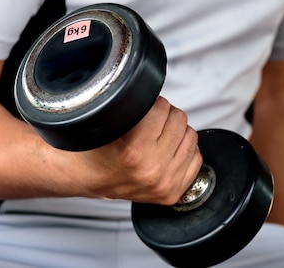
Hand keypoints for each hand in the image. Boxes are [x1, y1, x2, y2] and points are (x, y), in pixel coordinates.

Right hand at [80, 96, 202, 204]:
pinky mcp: (173, 192)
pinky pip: (196, 158)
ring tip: (157, 136)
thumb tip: (152, 91)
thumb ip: (132, 107)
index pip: (162, 108)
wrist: (87, 179)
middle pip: (179, 120)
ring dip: (176, 132)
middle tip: (151, 122)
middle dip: (165, 115)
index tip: (145, 108)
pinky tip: (166, 151)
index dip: (152, 104)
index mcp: (135, 151)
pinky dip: (184, 151)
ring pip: (191, 136)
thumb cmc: (94, 150)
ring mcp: (165, 182)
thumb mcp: (106, 122)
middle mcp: (152, 169)